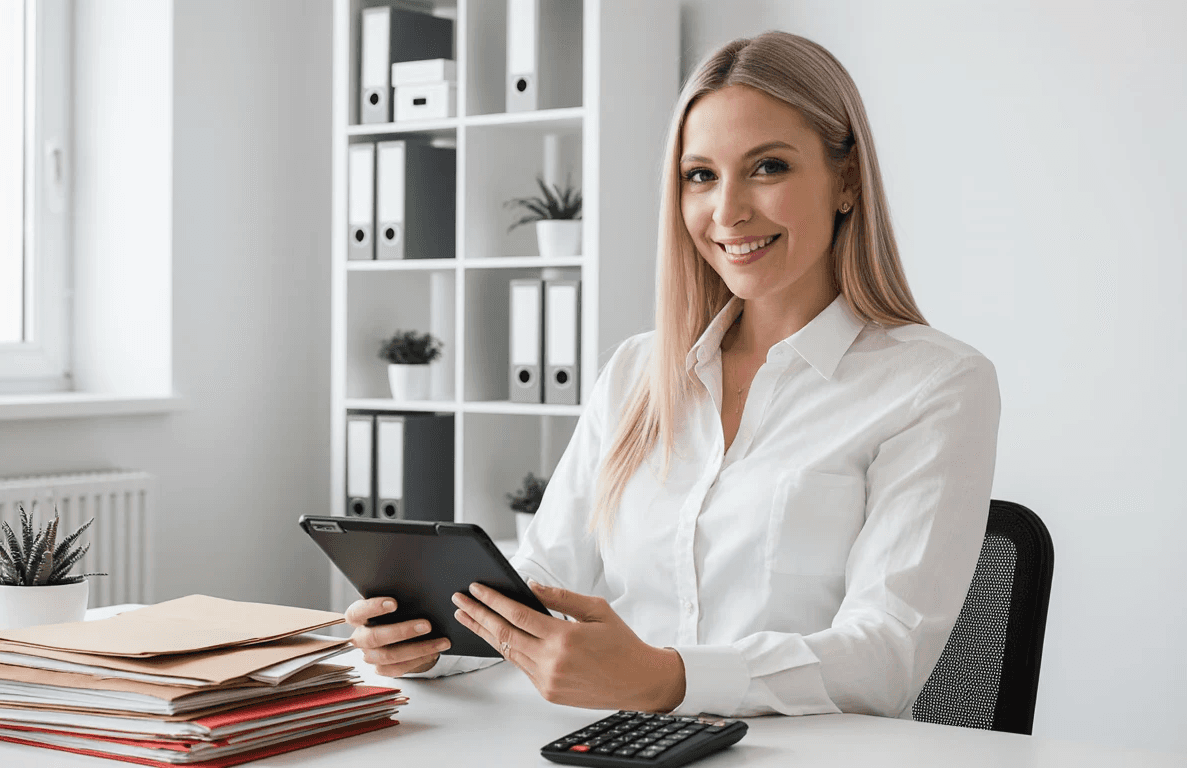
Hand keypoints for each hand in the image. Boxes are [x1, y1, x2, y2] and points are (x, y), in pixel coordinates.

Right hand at [345, 597, 450, 677]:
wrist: (403, 632)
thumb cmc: (398, 611)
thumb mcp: (397, 600)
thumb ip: (400, 596)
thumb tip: (419, 588)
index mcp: (358, 616)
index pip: (357, 612)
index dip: (373, 608)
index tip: (394, 603)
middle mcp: (360, 637)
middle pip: (374, 637)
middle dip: (402, 631)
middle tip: (427, 625)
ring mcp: (370, 655)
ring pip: (388, 656)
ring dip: (417, 648)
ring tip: (440, 641)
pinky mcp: (381, 668)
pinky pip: (398, 668)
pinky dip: (418, 660)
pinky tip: (434, 651)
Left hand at [452, 581, 685, 711]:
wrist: (639, 682)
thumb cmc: (622, 643)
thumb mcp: (596, 610)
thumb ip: (560, 597)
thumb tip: (530, 585)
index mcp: (564, 637)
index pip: (517, 614)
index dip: (492, 600)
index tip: (476, 588)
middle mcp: (551, 661)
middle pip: (503, 634)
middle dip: (477, 615)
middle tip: (460, 601)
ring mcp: (548, 680)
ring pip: (508, 652)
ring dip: (486, 633)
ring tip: (469, 617)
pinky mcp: (548, 691)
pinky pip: (521, 666)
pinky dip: (508, 649)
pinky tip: (497, 637)